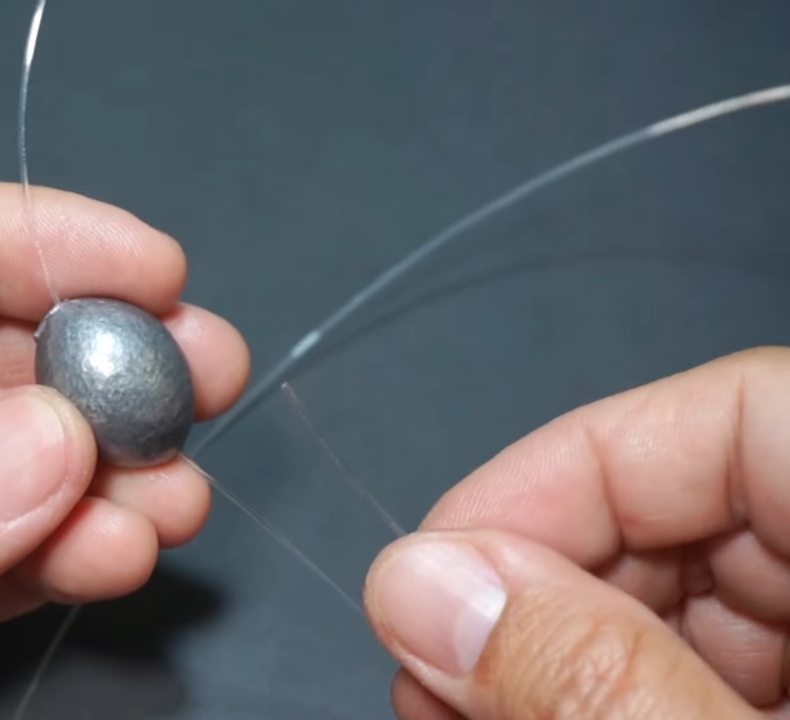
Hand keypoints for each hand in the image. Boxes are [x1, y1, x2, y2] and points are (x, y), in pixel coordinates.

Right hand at [364, 347, 789, 718]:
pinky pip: (708, 676)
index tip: (446, 562)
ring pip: (691, 602)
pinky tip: (522, 717)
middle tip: (431, 662)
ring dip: (552, 646)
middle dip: (542, 581)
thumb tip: (417, 585)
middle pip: (697, 513)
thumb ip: (593, 668)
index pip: (743, 413)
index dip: (573, 465)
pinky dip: (607, 697)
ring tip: (450, 707)